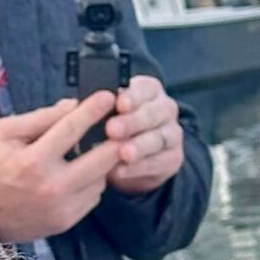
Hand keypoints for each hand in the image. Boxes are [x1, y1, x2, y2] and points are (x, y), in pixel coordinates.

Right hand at [0, 94, 118, 243]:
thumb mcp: (5, 133)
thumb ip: (40, 118)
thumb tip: (72, 105)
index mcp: (34, 160)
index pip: (71, 129)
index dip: (93, 110)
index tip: (109, 97)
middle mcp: (53, 186)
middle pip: (101, 160)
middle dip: (116, 140)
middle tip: (120, 127)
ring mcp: (63, 207)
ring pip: (101, 180)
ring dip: (103, 164)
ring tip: (94, 152)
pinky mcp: (68, 221)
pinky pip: (93, 198)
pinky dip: (92, 183)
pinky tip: (81, 174)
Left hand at [104, 74, 184, 194]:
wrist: (131, 156)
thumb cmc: (115, 125)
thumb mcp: (107, 111)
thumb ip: (103, 107)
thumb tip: (86, 106)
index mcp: (149, 90)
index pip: (145, 88)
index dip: (132, 96)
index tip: (119, 104)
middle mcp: (165, 109)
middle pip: (153, 113)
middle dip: (132, 122)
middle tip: (112, 130)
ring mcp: (173, 133)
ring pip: (158, 138)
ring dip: (138, 146)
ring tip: (122, 154)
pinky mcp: (174, 158)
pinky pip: (159, 162)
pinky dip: (139, 168)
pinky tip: (122, 170)